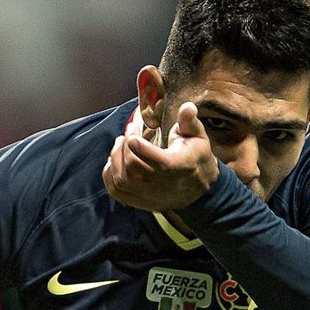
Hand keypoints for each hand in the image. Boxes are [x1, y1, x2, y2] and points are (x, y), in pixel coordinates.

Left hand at [103, 101, 218, 211]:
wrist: (200, 191)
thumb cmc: (196, 158)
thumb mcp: (198, 138)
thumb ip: (190, 122)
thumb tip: (187, 106)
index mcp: (178, 167)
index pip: (157, 161)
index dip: (139, 145)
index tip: (133, 129)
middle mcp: (162, 185)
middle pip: (133, 167)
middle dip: (125, 146)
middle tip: (128, 131)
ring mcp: (150, 196)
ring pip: (121, 181)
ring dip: (115, 159)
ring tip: (119, 143)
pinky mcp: (141, 202)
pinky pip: (117, 192)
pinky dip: (109, 175)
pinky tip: (113, 161)